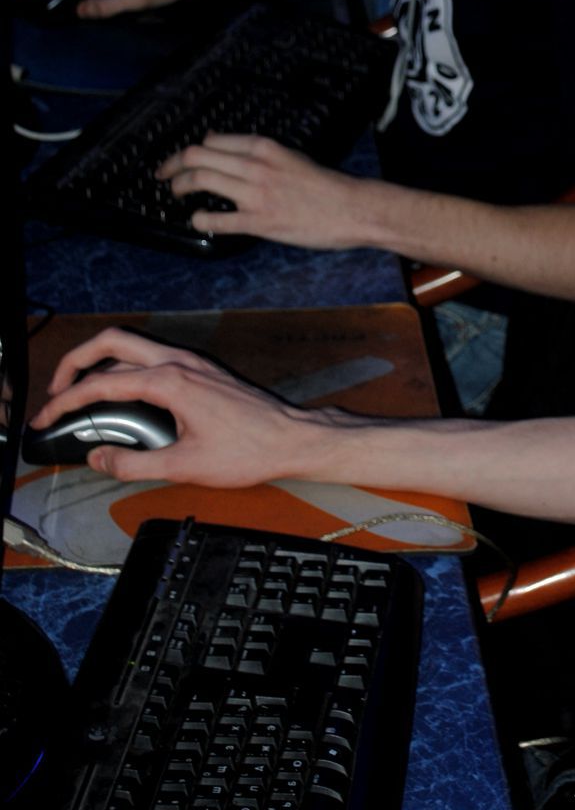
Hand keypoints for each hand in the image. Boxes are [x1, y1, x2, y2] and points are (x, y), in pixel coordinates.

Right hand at [32, 327, 316, 486]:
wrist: (291, 438)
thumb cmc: (248, 450)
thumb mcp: (183, 467)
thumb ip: (133, 464)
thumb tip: (99, 459)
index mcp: (170, 381)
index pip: (101, 383)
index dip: (66, 401)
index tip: (48, 418)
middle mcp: (179, 362)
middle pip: (112, 342)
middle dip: (75, 361)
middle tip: (56, 391)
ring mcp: (192, 361)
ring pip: (132, 345)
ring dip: (101, 361)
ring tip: (82, 390)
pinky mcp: (201, 369)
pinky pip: (153, 356)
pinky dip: (126, 367)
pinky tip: (122, 392)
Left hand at [158, 136, 364, 248]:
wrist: (352, 208)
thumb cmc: (326, 185)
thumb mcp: (291, 156)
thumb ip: (260, 155)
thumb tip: (227, 152)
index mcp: (264, 148)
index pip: (212, 141)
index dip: (190, 151)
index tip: (182, 160)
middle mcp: (255, 165)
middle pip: (197, 156)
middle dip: (172, 165)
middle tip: (164, 175)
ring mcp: (256, 193)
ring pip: (201, 179)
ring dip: (180, 187)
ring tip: (176, 194)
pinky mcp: (260, 221)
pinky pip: (217, 219)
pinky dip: (199, 219)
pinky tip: (197, 220)